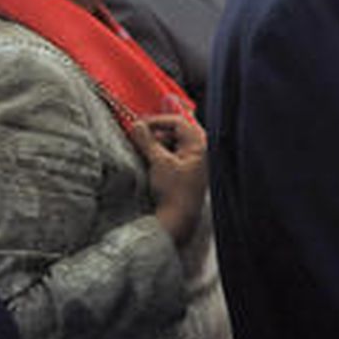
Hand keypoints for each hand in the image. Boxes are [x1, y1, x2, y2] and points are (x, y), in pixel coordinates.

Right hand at [129, 114, 206, 245]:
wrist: (178, 218)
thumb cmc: (175, 192)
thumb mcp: (159, 162)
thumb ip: (147, 141)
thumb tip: (137, 126)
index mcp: (200, 145)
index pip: (179, 122)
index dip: (158, 121)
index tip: (139, 125)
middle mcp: (201, 150)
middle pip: (177, 131)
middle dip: (157, 132)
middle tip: (139, 135)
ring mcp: (195, 160)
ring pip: (174, 142)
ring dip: (157, 143)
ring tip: (142, 149)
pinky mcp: (187, 170)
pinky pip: (173, 153)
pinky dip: (160, 153)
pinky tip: (150, 159)